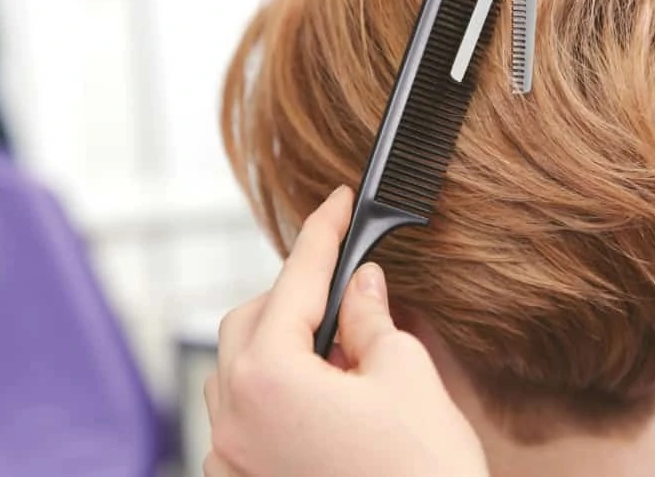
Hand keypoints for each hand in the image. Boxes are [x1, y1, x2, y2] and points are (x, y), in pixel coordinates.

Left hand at [203, 186, 488, 476]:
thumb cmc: (421, 473)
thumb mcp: (406, 375)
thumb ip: (371, 318)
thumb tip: (361, 284)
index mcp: (269, 379)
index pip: (295, 282)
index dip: (322, 234)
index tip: (338, 203)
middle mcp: (234, 420)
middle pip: (250, 324)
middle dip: (294, 298)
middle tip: (348, 291)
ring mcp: (233, 460)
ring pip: (241, 372)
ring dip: (283, 348)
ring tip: (344, 357)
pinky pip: (244, 419)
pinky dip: (278, 394)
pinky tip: (324, 400)